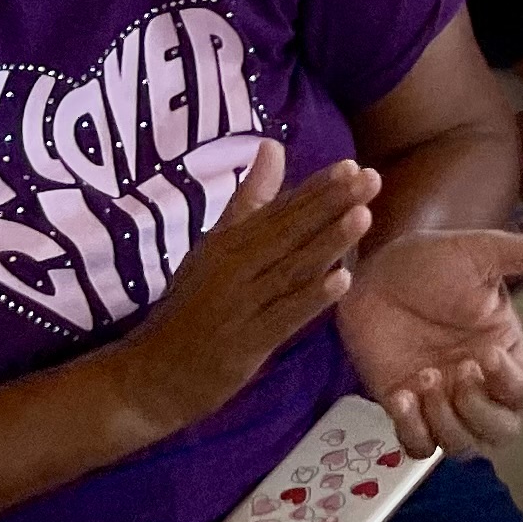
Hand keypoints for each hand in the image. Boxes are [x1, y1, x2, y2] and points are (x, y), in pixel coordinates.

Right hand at [111, 143, 374, 440]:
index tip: (353, 165)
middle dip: (332, 204)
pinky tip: (343, 281)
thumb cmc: (191, 307)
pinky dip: (312, 298)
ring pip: (291, 269)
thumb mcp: (214, 248)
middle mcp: (234, 267)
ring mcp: (241, 304)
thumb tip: (272, 145)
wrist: (150, 375)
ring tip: (363, 216)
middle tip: (372, 179)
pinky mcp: (246, 342)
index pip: (279, 209)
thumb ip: (248, 200)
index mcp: (229, 243)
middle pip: (289, 232)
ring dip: (328, 243)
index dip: (317, 188)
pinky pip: (283, 316)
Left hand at [336, 223, 522, 456]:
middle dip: (480, 412)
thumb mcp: (486, 252)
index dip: (510, 384)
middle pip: (502, 430)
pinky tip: (401, 394)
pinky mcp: (403, 408)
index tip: (484, 354)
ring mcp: (439, 400)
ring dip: (446, 421)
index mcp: (503, 350)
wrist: (373, 270)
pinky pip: (419, 447)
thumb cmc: (433, 260)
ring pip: (462, 446)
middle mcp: (477, 383)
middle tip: (455, 372)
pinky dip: (413, 431)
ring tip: (425, 379)